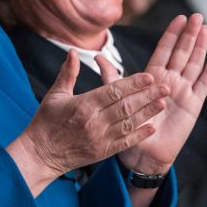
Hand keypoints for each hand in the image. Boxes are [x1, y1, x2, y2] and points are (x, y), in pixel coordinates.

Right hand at [12, 51, 167, 189]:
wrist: (40, 154)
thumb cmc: (46, 122)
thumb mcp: (54, 95)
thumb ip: (67, 73)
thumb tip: (73, 51)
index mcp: (83, 105)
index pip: (113, 91)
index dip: (133, 83)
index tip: (149, 76)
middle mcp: (94, 122)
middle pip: (126, 106)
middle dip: (147, 95)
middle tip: (166, 86)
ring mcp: (100, 138)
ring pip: (129, 123)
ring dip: (148, 113)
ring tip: (163, 103)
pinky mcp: (102, 152)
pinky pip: (125, 142)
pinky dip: (139, 135)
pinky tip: (152, 127)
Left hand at [117, 14, 206, 173]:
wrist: (142, 152)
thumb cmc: (129, 125)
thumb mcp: (117, 98)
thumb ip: (111, 77)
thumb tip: (98, 57)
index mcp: (152, 76)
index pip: (164, 50)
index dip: (172, 34)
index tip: (179, 18)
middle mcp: (169, 81)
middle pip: (182, 52)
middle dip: (189, 34)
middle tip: (197, 16)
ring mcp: (183, 91)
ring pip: (194, 64)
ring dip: (200, 47)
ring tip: (205, 29)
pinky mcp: (193, 105)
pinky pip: (203, 85)